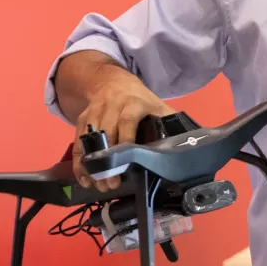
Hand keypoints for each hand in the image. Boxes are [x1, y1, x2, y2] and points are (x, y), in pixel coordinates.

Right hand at [72, 66, 174, 191]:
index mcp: (134, 102)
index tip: (127, 161)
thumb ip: (169, 121)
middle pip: (107, 133)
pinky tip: (85, 177)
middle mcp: (112, 105)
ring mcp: (95, 111)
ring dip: (92, 163)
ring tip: (97, 185)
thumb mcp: (157, 106)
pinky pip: (78, 140)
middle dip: (108, 159)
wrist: (113, 81)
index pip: (128, 120)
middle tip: (111, 184)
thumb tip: (188, 144)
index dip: (126, 139)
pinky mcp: (83, 118)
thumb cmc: (140, 99)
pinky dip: (79, 160)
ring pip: (90, 138)